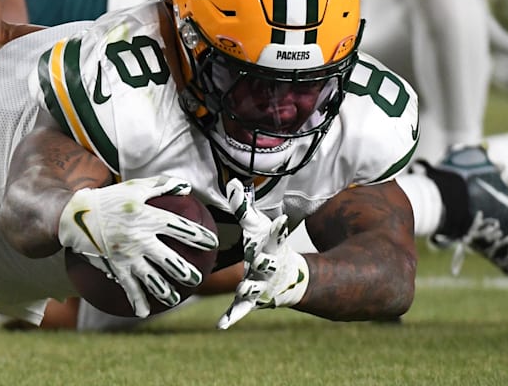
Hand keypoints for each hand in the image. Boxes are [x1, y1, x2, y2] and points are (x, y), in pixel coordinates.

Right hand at [57, 176, 218, 317]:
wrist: (77, 216)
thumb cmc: (109, 199)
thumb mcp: (135, 187)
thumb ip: (161, 185)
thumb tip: (186, 186)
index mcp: (148, 217)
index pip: (180, 228)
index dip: (199, 236)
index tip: (212, 243)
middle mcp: (141, 238)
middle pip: (170, 260)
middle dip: (186, 272)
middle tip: (196, 278)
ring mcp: (129, 255)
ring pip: (153, 278)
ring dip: (166, 292)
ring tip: (175, 298)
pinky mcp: (116, 266)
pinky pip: (129, 287)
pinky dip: (137, 301)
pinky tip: (144, 311)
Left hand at [217, 179, 308, 329]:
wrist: (286, 278)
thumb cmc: (267, 247)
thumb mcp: (258, 227)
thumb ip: (243, 207)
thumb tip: (233, 182)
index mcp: (272, 246)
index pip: (277, 235)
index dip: (279, 228)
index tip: (281, 220)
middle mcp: (269, 266)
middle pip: (268, 263)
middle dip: (265, 260)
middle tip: (263, 258)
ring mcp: (262, 284)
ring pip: (255, 286)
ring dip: (249, 287)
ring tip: (243, 287)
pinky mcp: (252, 300)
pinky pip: (240, 309)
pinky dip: (231, 317)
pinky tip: (220, 325)